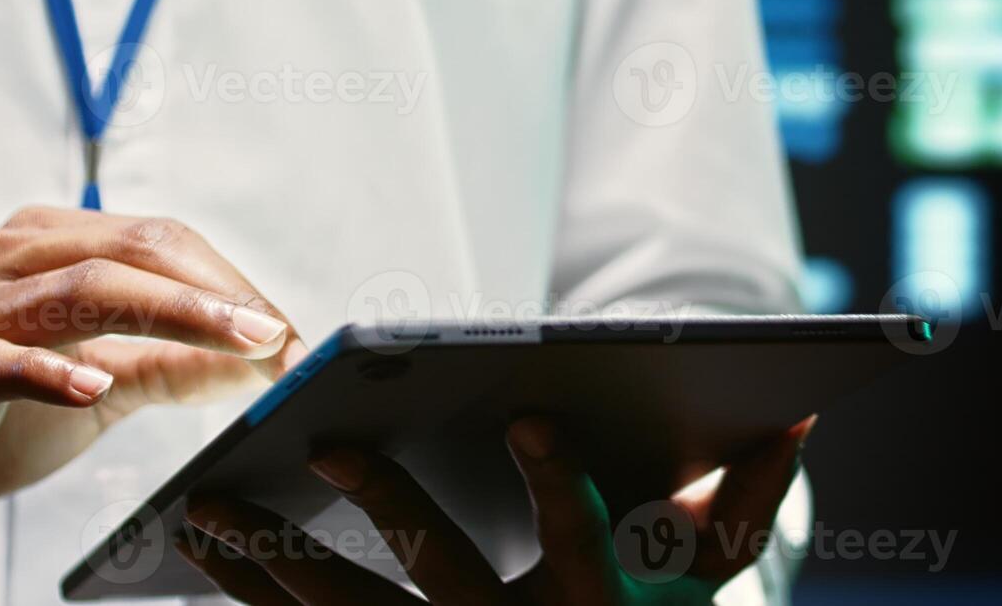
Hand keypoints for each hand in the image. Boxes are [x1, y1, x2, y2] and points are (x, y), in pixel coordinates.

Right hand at [0, 205, 305, 529]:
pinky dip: (50, 372)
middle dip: (222, 294)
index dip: (234, 283)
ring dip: (176, 314)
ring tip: (243, 344)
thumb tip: (260, 358)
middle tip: (285, 341)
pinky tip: (96, 387)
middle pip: (137, 250)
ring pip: (83, 288)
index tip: (290, 334)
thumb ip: (168, 362)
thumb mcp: (92, 380)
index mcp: (47, 243)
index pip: (162, 242)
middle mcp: (8, 257)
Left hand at [176, 416, 813, 604]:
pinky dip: (253, 597)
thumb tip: (799, 414)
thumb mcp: (706, 576)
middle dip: (386, 508)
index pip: (578, 541)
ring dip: (276, 564)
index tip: (525, 415)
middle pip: (441, 578)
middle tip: (329, 441)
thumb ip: (751, 499)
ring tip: (212, 507)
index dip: (556, 483)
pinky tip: (202, 550)